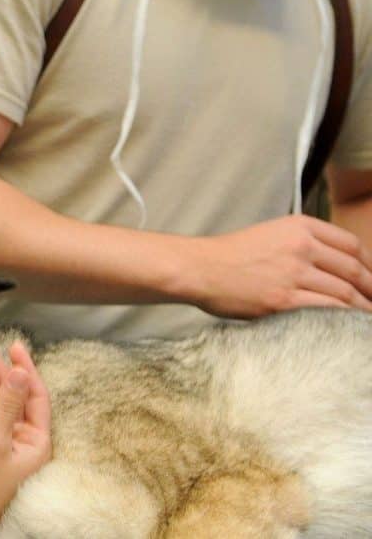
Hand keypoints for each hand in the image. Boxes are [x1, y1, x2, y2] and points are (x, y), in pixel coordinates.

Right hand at [0, 331, 51, 536]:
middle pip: (17, 394)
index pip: (36, 395)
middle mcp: (26, 442)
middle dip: (0, 366)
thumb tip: (20, 371)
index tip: (11, 344)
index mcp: (37, 443)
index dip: (24, 368)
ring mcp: (8, 445)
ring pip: (4, 401)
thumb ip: (6, 405)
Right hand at [185, 215, 371, 317]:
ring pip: (345, 292)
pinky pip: (327, 310)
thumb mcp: (270, 233)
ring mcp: (293, 273)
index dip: (370, 264)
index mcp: (299, 227)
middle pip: (353, 269)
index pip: (351, 244)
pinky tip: (350, 327)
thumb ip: (301, 242)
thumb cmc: (229, 255)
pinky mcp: (283, 300)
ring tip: (368, 317)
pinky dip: (344, 319)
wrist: (199, 268)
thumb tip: (331, 264)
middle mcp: (301, 246)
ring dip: (363, 308)